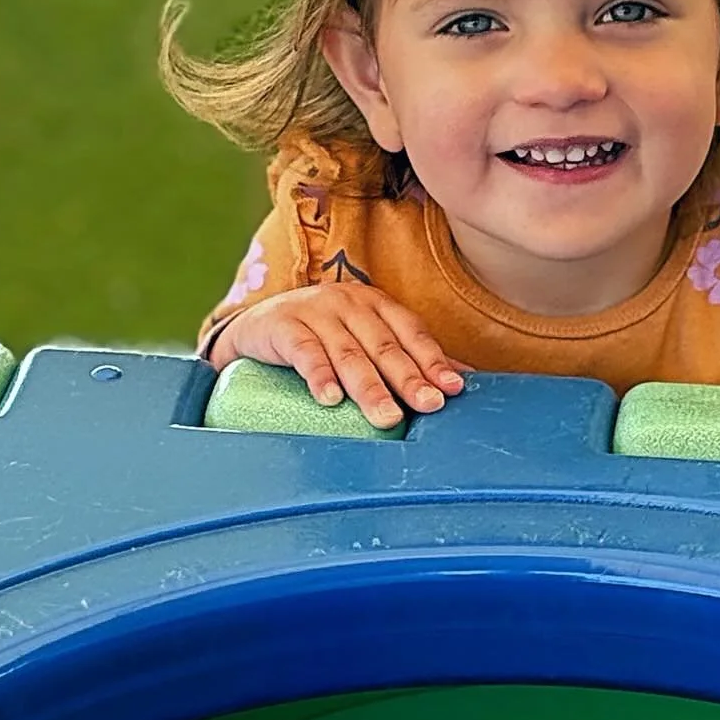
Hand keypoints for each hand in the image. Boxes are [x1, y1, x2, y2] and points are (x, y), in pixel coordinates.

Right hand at [211, 283, 471, 428]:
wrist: (257, 323)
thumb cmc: (323, 335)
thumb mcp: (365, 337)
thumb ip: (408, 356)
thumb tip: (461, 380)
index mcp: (376, 304)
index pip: (411, 332)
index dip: (433, 360)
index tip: (452, 388)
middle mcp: (350, 303)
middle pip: (384, 346)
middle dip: (408, 379)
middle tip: (428, 405)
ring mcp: (315, 312)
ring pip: (348, 353)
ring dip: (369, 388)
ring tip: (387, 417)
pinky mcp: (283, 326)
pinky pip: (304, 352)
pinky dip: (318, 375)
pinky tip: (330, 398)